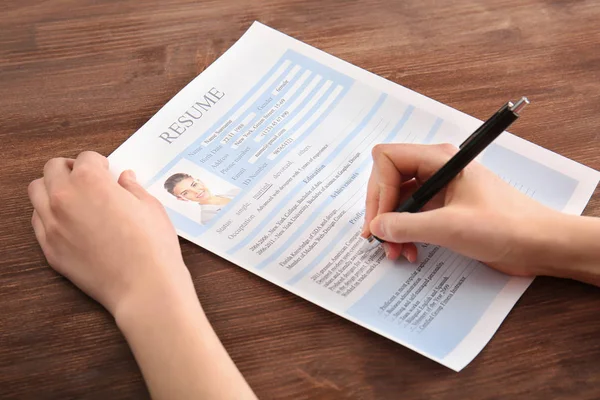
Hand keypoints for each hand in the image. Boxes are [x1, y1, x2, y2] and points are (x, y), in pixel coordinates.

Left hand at [28, 151, 190, 315]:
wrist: (143, 285)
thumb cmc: (152, 246)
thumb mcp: (150, 207)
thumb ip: (132, 188)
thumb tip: (125, 180)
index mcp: (91, 181)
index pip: (86, 158)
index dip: (100, 163)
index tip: (107, 171)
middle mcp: (64, 197)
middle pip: (53, 168)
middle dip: (71, 169)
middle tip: (87, 179)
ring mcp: (52, 223)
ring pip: (37, 191)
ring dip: (53, 187)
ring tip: (73, 197)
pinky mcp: (49, 247)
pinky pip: (38, 220)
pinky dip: (49, 214)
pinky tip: (69, 221)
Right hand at [361, 143, 559, 276]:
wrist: (540, 245)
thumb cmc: (505, 226)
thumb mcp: (450, 227)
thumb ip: (407, 225)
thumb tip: (376, 226)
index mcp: (440, 160)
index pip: (388, 159)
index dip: (379, 189)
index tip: (381, 220)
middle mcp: (436, 170)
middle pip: (389, 180)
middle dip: (382, 211)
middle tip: (379, 240)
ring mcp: (440, 189)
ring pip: (398, 201)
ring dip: (392, 227)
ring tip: (396, 252)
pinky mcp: (444, 208)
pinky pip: (412, 216)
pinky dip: (405, 234)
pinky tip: (411, 252)